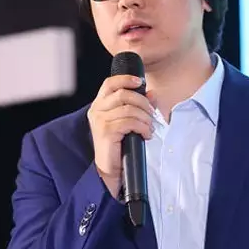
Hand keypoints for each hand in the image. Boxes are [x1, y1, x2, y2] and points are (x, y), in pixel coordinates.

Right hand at [87, 75, 154, 195]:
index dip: (126, 79)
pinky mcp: (106, 131)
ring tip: (149, 128)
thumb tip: (152, 94)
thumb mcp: (128, 121)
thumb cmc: (119, 145)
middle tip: (151, 114)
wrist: (110, 169)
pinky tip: (146, 134)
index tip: (140, 81)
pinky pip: (130, 122)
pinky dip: (143, 127)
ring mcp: (100, 121)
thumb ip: (138, 105)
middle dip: (143, 103)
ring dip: (145, 118)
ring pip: (129, 109)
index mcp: (99, 105)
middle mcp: (96, 110)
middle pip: (124, 94)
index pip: (110, 83)